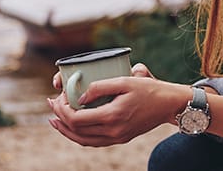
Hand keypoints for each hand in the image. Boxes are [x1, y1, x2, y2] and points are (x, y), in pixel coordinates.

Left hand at [47, 64, 185, 146]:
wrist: (170, 105)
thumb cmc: (151, 89)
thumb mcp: (126, 81)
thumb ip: (100, 86)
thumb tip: (80, 96)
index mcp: (112, 116)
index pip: (75, 118)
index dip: (62, 109)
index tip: (58, 97)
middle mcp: (113, 131)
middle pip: (76, 131)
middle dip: (59, 118)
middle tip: (51, 104)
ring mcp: (117, 137)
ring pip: (82, 140)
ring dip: (66, 130)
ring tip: (55, 120)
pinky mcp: (120, 138)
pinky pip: (93, 142)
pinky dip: (79, 136)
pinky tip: (74, 128)